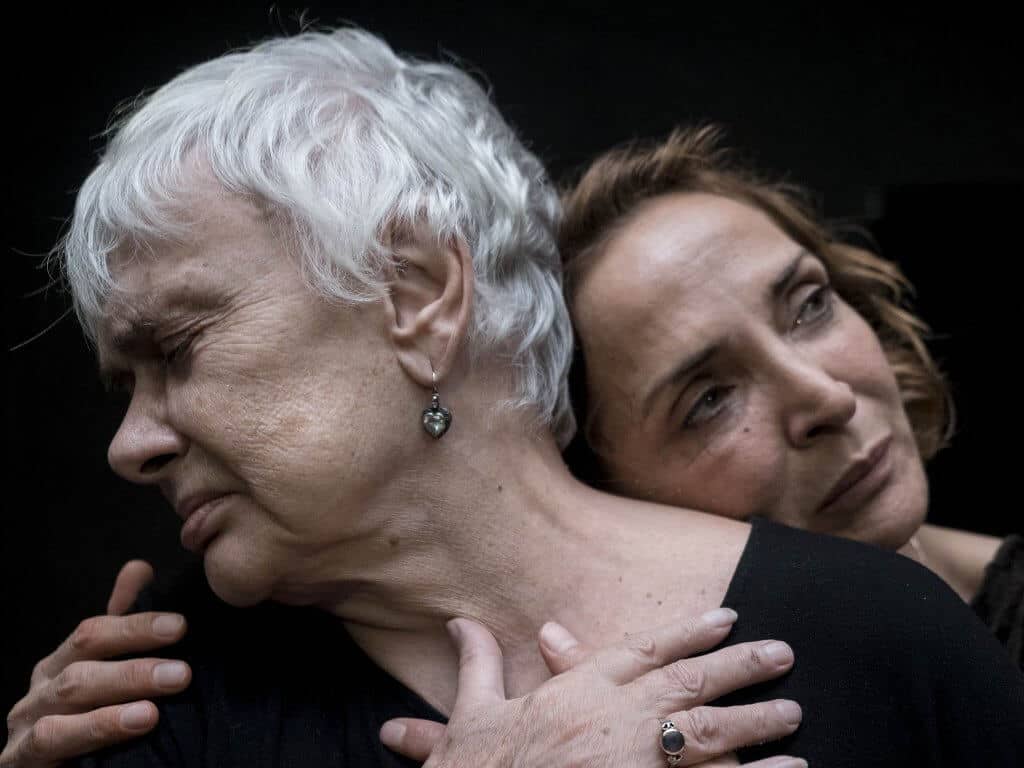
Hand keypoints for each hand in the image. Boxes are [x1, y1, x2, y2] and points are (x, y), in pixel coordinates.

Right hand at [3, 561, 190, 767]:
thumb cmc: (90, 720)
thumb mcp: (111, 672)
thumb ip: (124, 625)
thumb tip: (139, 568)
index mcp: (61, 664)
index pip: (93, 634)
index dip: (135, 626)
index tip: (180, 626)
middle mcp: (40, 692)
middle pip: (81, 671)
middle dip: (133, 671)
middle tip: (182, 674)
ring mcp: (25, 729)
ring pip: (65, 709)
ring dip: (111, 711)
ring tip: (152, 714)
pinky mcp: (20, 763)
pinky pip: (51, 743)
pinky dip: (90, 735)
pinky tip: (126, 732)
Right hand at [380, 610, 805, 766]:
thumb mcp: (472, 713)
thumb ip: (479, 662)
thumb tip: (459, 622)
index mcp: (578, 692)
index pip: (642, 650)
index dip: (687, 632)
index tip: (727, 617)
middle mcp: (612, 719)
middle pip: (687, 684)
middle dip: (738, 666)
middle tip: (783, 654)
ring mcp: (634, 761)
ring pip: (707, 733)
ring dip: (756, 721)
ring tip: (794, 712)